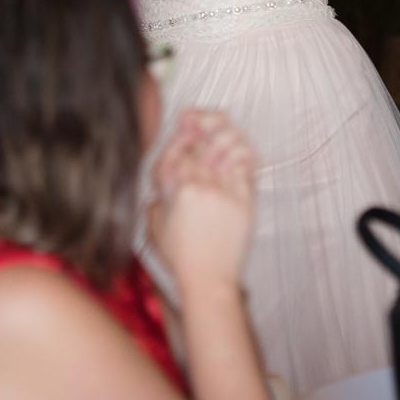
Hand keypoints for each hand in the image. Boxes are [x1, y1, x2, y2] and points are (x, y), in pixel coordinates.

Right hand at [147, 109, 257, 295]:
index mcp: (176, 192)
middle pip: (201, 146)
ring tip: (220, 128)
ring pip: (224, 150)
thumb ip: (157, 200)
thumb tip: (161, 185)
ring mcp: (224, 193)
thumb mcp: (155, 227)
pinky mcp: (244, 202)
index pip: (178, 151)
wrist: (209, 279)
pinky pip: (244, 167)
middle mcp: (200, 188)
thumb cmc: (181, 258)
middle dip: (201, 129)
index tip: (185, 125)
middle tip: (201, 120)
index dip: (181, 135)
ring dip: (221, 134)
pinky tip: (238, 147)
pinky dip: (241, 152)